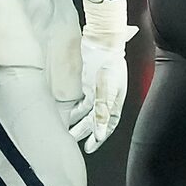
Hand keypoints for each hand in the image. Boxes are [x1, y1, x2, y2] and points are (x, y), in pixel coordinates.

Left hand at [69, 0, 132, 147]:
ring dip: (80, 121)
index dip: (100, 136)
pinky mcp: (89, 81)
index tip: (90, 148)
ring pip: (89, 111)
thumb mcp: (105, 90)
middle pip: (97, 119)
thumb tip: (100, 133)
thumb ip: (102, 112)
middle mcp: (109, 95)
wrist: (103, 38)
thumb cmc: (109, 60)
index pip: (108, 123)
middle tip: (74, 141)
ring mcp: (99, 88)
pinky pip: (84, 100)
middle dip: (87, 132)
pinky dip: (77, 108)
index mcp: (116, 99)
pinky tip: (68, 114)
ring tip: (69, 131)